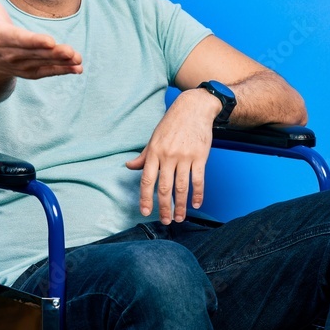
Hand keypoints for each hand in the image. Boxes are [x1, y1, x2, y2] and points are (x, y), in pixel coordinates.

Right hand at [0, 0, 82, 79]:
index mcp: (1, 37)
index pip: (19, 39)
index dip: (34, 41)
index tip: (50, 41)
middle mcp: (12, 54)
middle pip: (35, 53)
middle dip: (53, 53)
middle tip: (70, 51)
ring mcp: (22, 66)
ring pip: (44, 64)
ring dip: (61, 62)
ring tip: (78, 59)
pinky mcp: (32, 72)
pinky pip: (48, 72)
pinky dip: (63, 71)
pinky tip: (78, 68)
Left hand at [126, 89, 221, 223]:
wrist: (194, 108)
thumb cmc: (172, 123)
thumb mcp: (154, 137)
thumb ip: (144, 155)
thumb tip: (129, 166)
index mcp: (154, 152)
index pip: (147, 180)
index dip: (145, 198)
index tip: (145, 212)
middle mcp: (168, 155)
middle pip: (164, 187)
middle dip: (164, 207)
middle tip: (165, 221)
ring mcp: (185, 156)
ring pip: (181, 187)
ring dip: (180, 205)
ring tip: (180, 217)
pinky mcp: (200, 156)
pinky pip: (198, 179)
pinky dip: (197, 194)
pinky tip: (195, 204)